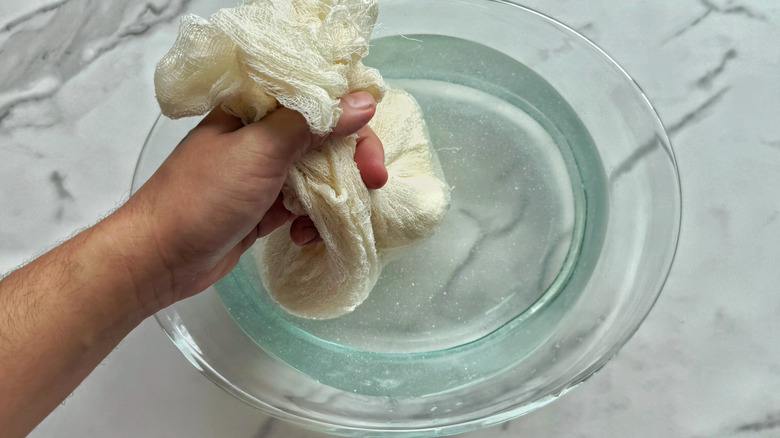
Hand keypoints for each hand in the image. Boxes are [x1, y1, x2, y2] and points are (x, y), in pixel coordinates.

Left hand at [116, 91, 386, 310]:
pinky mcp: (264, 205)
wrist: (161, 257)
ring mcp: (263, 172)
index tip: (369, 143)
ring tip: (329, 217)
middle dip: (351, 161)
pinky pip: (303, 204)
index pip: (316, 97)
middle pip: (325, 137)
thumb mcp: (260, 151)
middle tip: (373, 182)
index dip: (350, 115)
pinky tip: (301, 235)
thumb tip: (361, 102)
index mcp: (254, 108)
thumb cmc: (203, 197)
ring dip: (332, 194)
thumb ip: (311, 124)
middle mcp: (261, 135)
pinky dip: (310, 218)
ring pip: (318, 172)